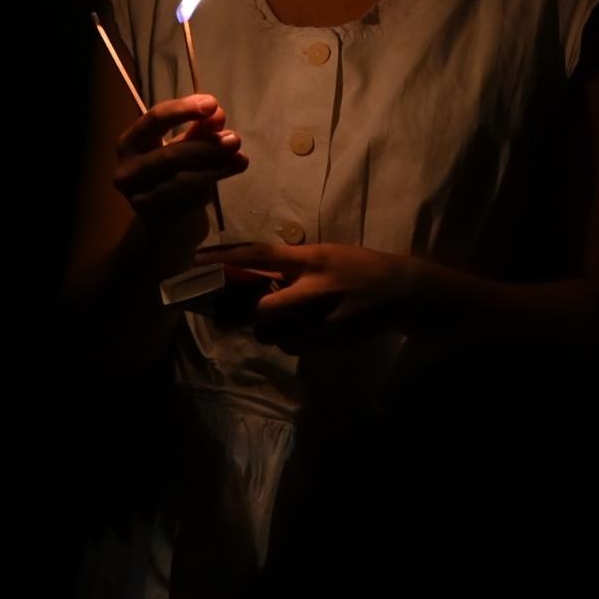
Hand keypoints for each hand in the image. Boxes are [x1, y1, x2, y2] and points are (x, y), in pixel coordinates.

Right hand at [113, 94, 247, 221]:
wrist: (166, 221)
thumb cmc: (175, 173)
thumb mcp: (188, 146)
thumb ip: (201, 130)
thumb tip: (217, 113)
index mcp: (129, 143)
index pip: (154, 119)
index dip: (184, 109)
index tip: (213, 104)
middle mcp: (126, 170)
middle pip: (169, 155)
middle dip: (206, 147)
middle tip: (235, 139)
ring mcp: (136, 197)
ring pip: (180, 181)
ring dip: (214, 169)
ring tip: (238, 160)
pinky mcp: (152, 218)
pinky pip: (186, 201)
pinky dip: (207, 189)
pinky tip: (222, 179)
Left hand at [196, 242, 426, 353]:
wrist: (404, 291)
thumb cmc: (358, 268)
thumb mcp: (324, 256)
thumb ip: (290, 264)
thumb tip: (247, 273)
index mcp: (311, 257)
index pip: (260, 254)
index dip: (225, 258)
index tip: (195, 261)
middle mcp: (317, 284)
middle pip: (262, 306)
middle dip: (240, 312)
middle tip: (225, 311)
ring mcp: (326, 314)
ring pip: (274, 331)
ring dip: (265, 329)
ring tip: (272, 320)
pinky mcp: (335, 338)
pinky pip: (294, 345)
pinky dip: (289, 340)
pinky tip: (297, 332)